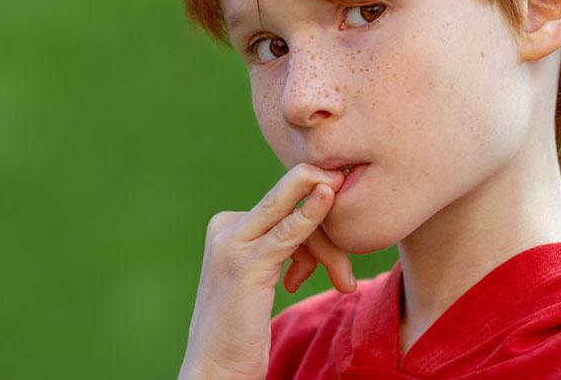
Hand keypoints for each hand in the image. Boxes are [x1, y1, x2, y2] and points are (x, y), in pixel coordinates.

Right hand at [178, 163, 356, 379]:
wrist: (215, 367)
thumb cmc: (240, 327)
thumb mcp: (260, 275)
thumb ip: (280, 245)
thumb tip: (320, 223)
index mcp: (225, 225)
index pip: (281, 204)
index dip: (317, 220)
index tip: (338, 249)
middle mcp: (224, 227)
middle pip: (288, 206)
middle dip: (328, 230)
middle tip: (346, 272)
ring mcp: (231, 243)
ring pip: (294, 219)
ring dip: (330, 250)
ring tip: (343, 283)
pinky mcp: (246, 265)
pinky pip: (288, 233)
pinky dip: (311, 216)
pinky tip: (327, 197)